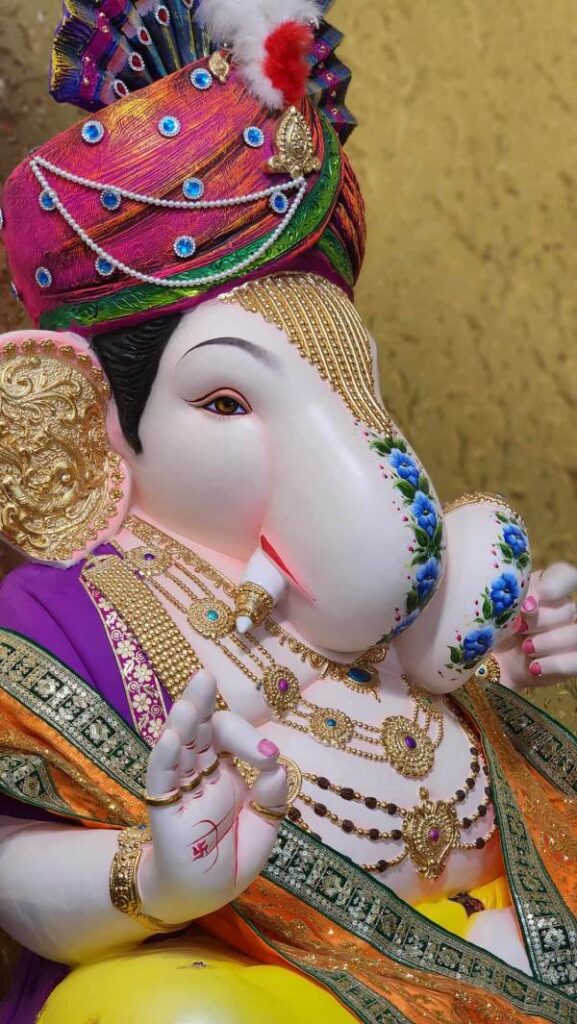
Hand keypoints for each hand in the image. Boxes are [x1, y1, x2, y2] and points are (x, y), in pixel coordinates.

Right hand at [138, 670, 286, 924]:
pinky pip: (161, 779)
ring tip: (191, 702)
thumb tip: (277, 767)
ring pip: (177, 746)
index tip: (270, 759)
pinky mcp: (164, 809)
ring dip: (183, 723)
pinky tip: (171, 738)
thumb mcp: (262, 827)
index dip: (250, 739)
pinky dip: (165, 758)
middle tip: (204, 675)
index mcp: (224, 769)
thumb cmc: (229, 857)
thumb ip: (272, 798)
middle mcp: (200, 771)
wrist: (202, 896)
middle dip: (202, 703)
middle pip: (199, 729)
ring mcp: (180, 788)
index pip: (230, 736)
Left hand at [496, 563, 576, 689]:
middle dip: (541, 620)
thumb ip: (515, 601)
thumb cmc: (495, 629)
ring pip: (575, 634)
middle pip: (568, 607)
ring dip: (548, 642)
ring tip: (525, 648)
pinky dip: (555, 664)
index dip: (556, 585)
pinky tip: (534, 667)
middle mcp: (564, 609)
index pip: (566, 576)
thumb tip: (530, 603)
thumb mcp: (499, 611)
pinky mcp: (573, 659)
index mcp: (547, 588)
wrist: (494, 663)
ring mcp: (572, 635)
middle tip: (519, 628)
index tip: (531, 601)